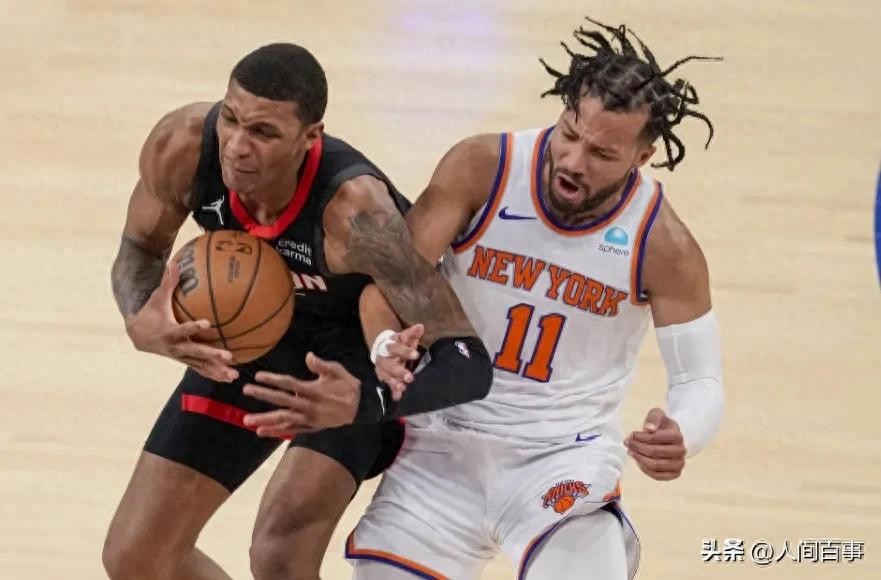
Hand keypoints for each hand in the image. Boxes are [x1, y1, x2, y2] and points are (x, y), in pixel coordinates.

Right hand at [126, 262, 237, 381]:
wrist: (138, 335)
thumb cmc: (151, 313)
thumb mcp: (157, 298)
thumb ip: (167, 282)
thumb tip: (174, 262)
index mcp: (169, 331)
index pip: (182, 329)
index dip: (193, 327)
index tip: (207, 324)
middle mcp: (175, 347)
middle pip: (195, 351)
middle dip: (211, 354)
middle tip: (228, 356)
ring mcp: (181, 356)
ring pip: (200, 365)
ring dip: (217, 370)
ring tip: (234, 375)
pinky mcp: (185, 361)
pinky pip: (201, 369)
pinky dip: (214, 374)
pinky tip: (229, 378)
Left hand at [242, 352, 360, 436]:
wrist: (361, 409)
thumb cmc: (348, 387)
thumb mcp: (338, 371)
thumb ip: (322, 365)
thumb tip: (308, 356)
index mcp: (314, 390)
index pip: (289, 384)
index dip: (273, 380)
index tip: (258, 375)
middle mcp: (308, 406)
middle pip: (282, 400)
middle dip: (263, 395)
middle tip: (246, 390)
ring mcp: (309, 419)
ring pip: (283, 419)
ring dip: (265, 419)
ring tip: (246, 420)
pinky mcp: (310, 427)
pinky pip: (291, 431)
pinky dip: (276, 432)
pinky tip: (261, 432)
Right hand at [375, 323, 423, 400]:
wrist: (382, 349)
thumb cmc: (398, 343)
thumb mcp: (404, 337)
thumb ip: (412, 333)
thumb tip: (420, 326)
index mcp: (389, 346)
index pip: (395, 348)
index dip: (405, 351)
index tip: (416, 355)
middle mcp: (383, 358)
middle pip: (389, 365)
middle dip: (399, 371)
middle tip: (410, 377)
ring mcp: (382, 369)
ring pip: (386, 376)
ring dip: (394, 383)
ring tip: (403, 388)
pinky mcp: (384, 378)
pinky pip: (388, 385)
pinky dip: (393, 391)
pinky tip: (398, 397)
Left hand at [624, 407, 685, 480]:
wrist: (670, 438)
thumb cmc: (661, 426)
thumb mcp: (657, 415)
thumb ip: (653, 418)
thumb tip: (649, 429)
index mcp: (677, 435)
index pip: (655, 438)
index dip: (640, 437)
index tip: (631, 435)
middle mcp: (681, 451)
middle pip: (654, 452)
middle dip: (637, 447)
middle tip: (627, 443)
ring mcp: (679, 463)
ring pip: (654, 465)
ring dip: (639, 459)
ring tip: (630, 451)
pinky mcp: (675, 474)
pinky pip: (657, 476)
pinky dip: (645, 469)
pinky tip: (638, 461)